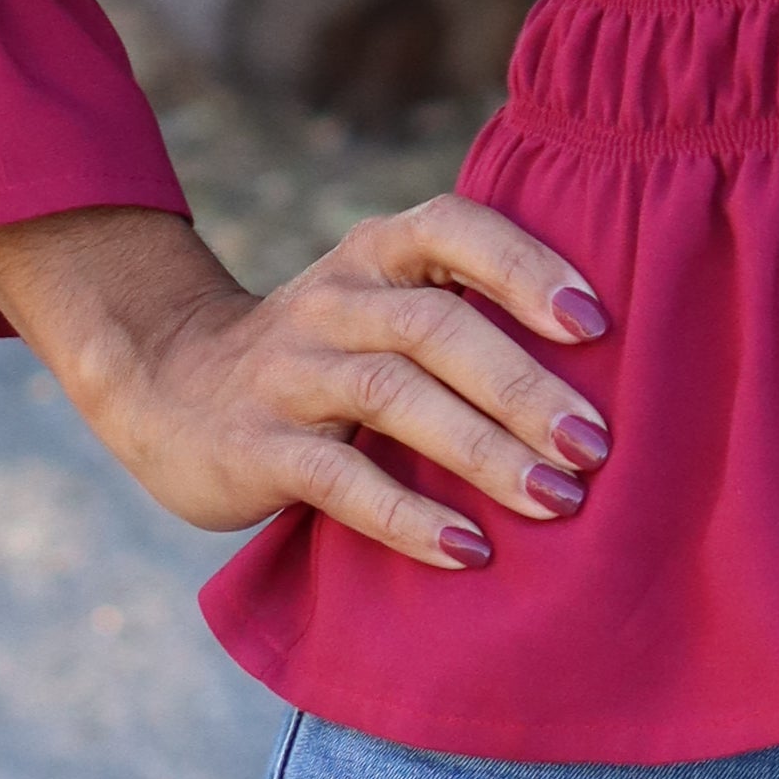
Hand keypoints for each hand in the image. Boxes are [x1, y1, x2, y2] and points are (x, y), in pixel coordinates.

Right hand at [0, 192, 611, 570]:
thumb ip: (466, 313)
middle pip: (436, 326)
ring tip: (557, 499)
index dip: (524, 265)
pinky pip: (339, 479)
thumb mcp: (382, 306)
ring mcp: (289, 373)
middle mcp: (333, 302)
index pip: (452, 228)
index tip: (596, 322)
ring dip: (482, 451)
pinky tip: (468, 550)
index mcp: (375, 255)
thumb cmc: (322, 353)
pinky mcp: (256, 447)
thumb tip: (614, 365)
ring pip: (393, 397)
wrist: (164, 386)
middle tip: (596, 443)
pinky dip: (408, 516)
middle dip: (523, 383)